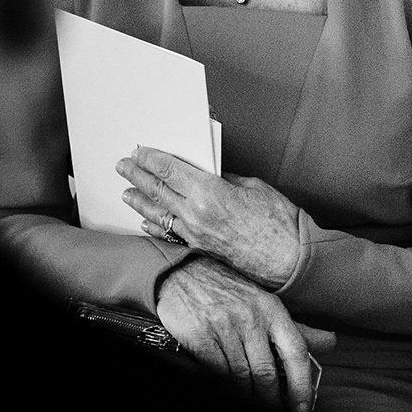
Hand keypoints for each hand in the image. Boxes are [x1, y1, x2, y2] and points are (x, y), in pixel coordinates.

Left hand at [119, 147, 302, 288]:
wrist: (289, 259)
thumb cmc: (278, 222)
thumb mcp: (253, 187)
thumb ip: (225, 180)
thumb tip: (210, 175)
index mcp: (209, 191)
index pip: (170, 170)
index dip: (152, 158)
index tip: (140, 151)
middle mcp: (196, 213)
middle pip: (158, 190)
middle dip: (137, 175)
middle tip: (123, 166)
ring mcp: (195, 234)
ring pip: (158, 215)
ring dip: (139, 202)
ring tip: (126, 192)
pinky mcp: (200, 250)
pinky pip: (170, 236)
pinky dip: (154, 228)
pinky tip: (146, 222)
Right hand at [155, 256, 334, 411]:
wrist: (184, 272)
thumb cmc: (231, 291)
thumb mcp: (267, 303)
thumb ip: (298, 328)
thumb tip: (332, 343)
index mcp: (273, 310)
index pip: (296, 352)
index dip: (302, 385)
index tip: (302, 407)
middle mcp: (250, 317)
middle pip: (268, 372)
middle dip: (272, 400)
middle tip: (274, 411)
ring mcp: (224, 326)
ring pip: (242, 376)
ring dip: (249, 396)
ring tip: (252, 403)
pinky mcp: (199, 336)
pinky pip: (217, 372)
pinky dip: (225, 386)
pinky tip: (229, 390)